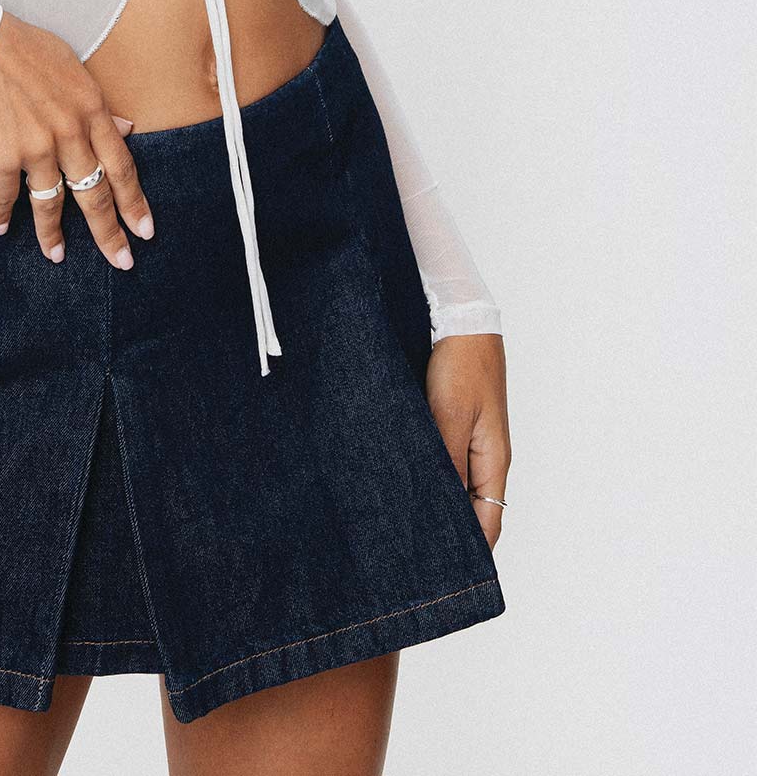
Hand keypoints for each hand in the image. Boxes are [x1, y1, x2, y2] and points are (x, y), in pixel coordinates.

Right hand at [0, 10, 154, 270]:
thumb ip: (96, 103)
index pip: (121, 165)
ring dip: (52, 234)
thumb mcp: (70, 67)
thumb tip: (128, 127)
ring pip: (51, 203)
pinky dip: (1, 215)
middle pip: (96, 193)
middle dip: (109, 233)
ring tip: (57, 255)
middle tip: (121, 262)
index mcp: (90, 107)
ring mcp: (36, 148)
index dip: (134, 202)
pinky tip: (1, 228)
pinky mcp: (1, 158)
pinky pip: (5, 197)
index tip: (145, 230)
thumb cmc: (19, 47)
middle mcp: (69, 132)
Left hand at [424, 333, 510, 549]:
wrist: (460, 319)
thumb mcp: (448, 416)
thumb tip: (438, 510)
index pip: (487, 526)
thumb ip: (444, 464)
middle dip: (449, 537)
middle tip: (412, 558)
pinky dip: (431, 480)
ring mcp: (472, 443)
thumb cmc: (460, 365)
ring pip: (457, 490)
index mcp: (493, 463)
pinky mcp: (455, 426)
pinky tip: (404, 485)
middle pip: (474, 513)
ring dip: (437, 507)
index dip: (470, 556)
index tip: (443, 578)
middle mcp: (487, 459)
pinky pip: (446, 466)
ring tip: (403, 528)